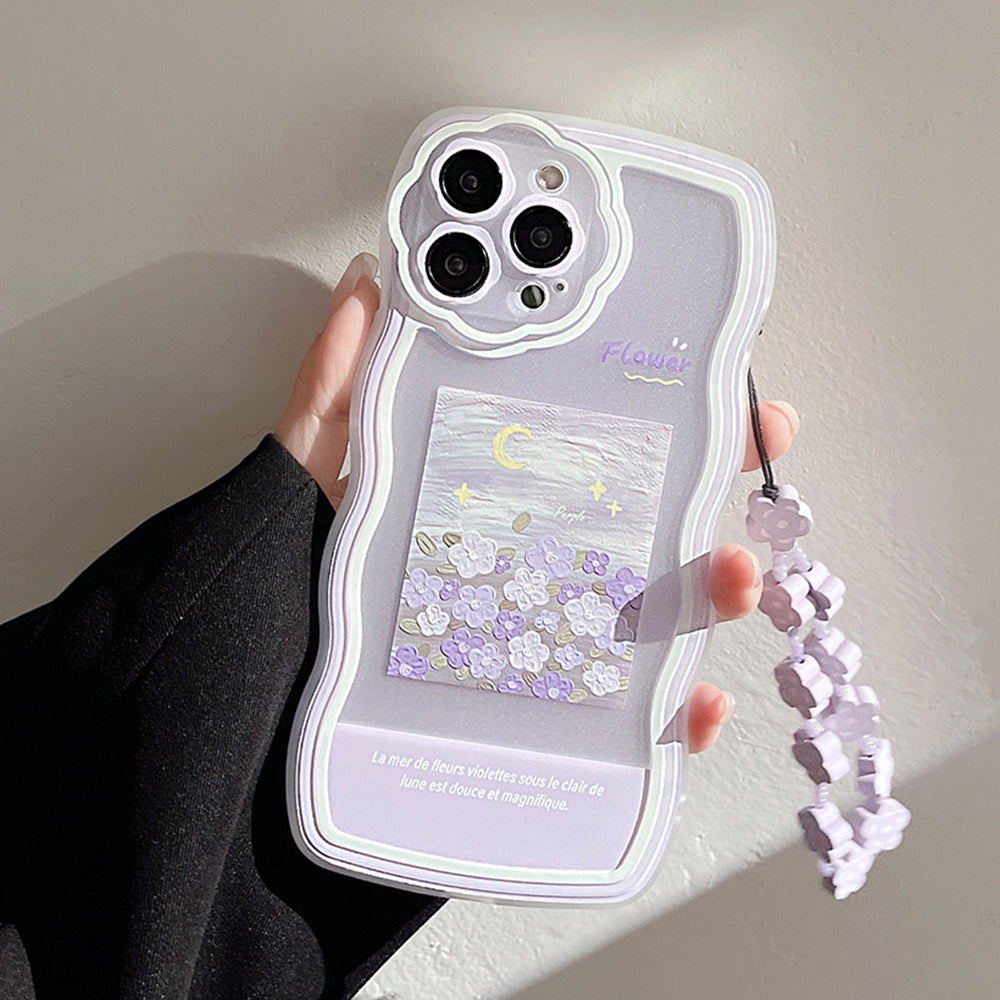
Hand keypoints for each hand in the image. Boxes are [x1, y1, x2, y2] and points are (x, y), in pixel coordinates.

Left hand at [276, 254, 798, 753]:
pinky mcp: (547, 719)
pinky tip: (694, 702)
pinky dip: (676, 716)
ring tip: (731, 574)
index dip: (668, 406)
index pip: (598, 444)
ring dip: (716, 593)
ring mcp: (549, 639)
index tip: (721, 377)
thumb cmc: (296, 582)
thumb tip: (368, 279)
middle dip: (717, 483)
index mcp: (498, 498)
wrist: (269, 704)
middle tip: (754, 451)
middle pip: (652, 521)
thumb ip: (337, 386)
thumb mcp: (311, 472)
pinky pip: (630, 723)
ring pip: (661, 615)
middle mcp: (536, 562)